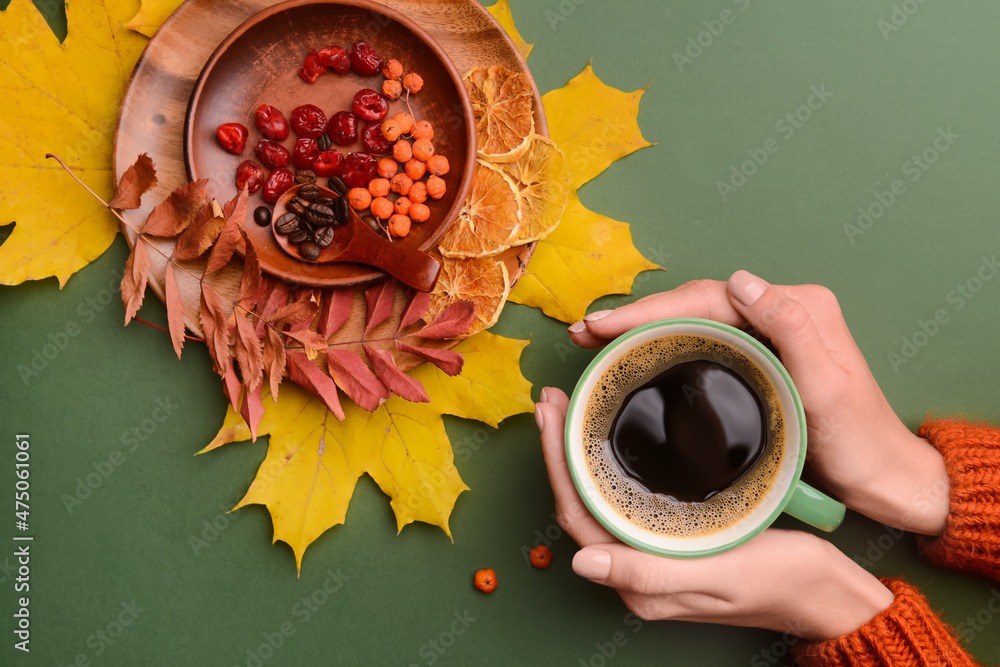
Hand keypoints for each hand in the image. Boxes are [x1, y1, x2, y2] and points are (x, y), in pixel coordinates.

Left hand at [535, 387, 893, 640]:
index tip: (552, 413)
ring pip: (599, 498)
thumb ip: (651, 574)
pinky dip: (608, 463)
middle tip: (552, 399)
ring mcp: (653, 553)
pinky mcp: (672, 538)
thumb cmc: (784, 583)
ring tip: (569, 410)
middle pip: (581, 502)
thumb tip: (581, 564)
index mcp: (640, 582)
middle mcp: (637, 569)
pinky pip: (625, 498)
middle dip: (560, 450)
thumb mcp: (721, 573)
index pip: (578, 515)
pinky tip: (609, 438)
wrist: (828, 596)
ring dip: (579, 454)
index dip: (557, 462)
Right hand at [565, 271, 949, 535]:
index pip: (710, 299)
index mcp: (798, 307)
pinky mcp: (760, 355)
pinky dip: (664, 341)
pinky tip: (635, 351)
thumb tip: (740, 281)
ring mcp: (770, 332)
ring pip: (693, 318)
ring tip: (595, 337)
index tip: (604, 325)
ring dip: (643, 325)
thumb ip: (791, 328)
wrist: (883, 478)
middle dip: (637, 314)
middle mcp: (783, 310)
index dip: (652, 310)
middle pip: (696, 303)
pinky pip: (702, 338)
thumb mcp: (827, 387)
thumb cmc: (858, 442)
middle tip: (584, 331)